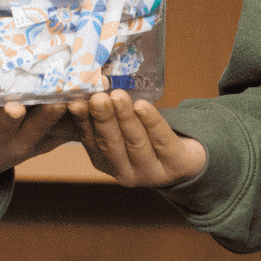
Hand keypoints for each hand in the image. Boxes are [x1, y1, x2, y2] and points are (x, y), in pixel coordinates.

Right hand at [67, 90, 207, 187]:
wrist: (186, 157)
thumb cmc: (147, 136)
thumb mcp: (122, 128)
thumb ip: (105, 114)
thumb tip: (84, 87)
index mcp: (106, 164)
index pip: (91, 141)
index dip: (83, 122)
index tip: (75, 103)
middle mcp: (125, 174)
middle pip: (111, 143)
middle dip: (104, 119)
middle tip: (97, 99)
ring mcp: (151, 174)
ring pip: (135, 142)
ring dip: (126, 118)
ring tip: (118, 96)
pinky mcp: (176, 166)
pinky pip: (162, 140)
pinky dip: (152, 121)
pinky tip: (143, 106)